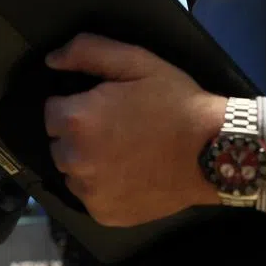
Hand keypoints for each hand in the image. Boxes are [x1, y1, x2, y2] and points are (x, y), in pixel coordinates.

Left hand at [43, 34, 226, 226]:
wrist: (213, 152)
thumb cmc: (176, 103)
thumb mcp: (136, 61)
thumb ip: (87, 51)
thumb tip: (52, 59)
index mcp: (77, 120)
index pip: (52, 111)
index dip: (76, 104)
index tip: (104, 105)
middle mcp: (75, 160)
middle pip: (59, 143)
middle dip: (79, 133)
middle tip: (117, 127)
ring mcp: (90, 192)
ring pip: (72, 171)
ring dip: (87, 160)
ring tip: (124, 150)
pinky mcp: (104, 214)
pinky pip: (89, 196)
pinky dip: (102, 186)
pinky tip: (129, 173)